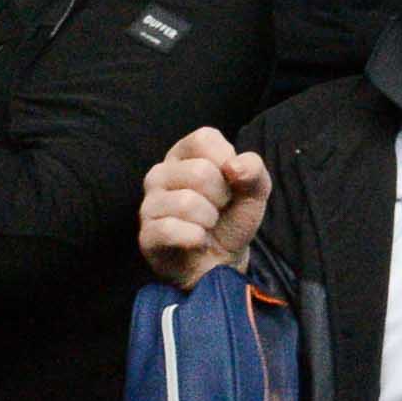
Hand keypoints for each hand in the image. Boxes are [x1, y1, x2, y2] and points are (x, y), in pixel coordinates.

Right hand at [139, 128, 273, 289]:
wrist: (222, 261)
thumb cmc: (232, 216)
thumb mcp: (254, 190)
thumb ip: (253, 170)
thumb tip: (234, 166)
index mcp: (184, 153)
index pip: (204, 139)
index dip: (227, 162)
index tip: (230, 181)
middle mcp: (160, 173)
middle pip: (199, 172)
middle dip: (222, 195)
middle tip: (219, 208)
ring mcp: (149, 204)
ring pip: (186, 202)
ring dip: (210, 218)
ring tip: (207, 225)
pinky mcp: (146, 235)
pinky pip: (171, 230)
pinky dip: (196, 238)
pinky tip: (197, 241)